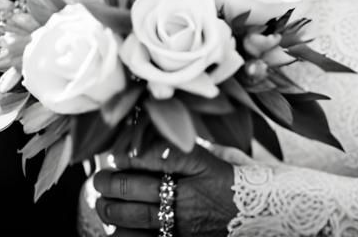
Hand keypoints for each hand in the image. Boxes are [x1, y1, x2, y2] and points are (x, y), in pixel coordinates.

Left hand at [92, 142, 234, 236]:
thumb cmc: (229, 178)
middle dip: (114, 183)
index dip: (132, 154)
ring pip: (142, 217)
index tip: (114, 152)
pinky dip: (128, 236)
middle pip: (144, 188)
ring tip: (102, 203)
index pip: (159, 155)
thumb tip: (144, 131)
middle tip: (99, 178)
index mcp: (201, 166)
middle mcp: (194, 195)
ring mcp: (188, 223)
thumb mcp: (214, 154)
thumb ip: (182, 146)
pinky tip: (115, 229)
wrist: (258, 213)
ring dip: (115, 210)